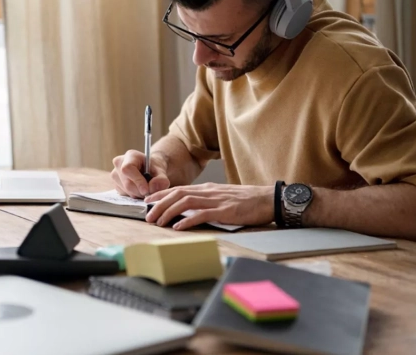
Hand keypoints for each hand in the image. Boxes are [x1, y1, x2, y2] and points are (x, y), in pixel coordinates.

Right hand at [111, 150, 169, 197]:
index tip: (146, 190)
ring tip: (146, 188)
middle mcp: (119, 163)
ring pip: (125, 190)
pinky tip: (139, 189)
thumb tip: (153, 188)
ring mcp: (115, 174)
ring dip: (137, 194)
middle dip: (140, 191)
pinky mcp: (115, 184)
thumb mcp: (161, 172)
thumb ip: (161, 180)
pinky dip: (133, 195)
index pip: (128, 169)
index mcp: (130, 156)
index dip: (137, 181)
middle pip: (127, 183)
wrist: (149, 170)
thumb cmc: (154, 168)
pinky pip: (124, 194)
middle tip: (150, 192)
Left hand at [144, 183, 273, 229]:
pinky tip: (178, 227)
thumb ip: (207, 200)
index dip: (161, 194)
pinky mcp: (225, 211)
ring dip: (169, 212)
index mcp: (207, 189)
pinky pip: (202, 214)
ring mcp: (216, 200)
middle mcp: (209, 192)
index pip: (179, 189)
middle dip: (159, 204)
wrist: (268, 199)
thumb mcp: (223, 197)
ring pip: (185, 203)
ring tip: (158, 222)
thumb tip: (190, 209)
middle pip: (177, 194)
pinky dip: (187, 220)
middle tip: (147, 215)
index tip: (148, 201)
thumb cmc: (247, 201)